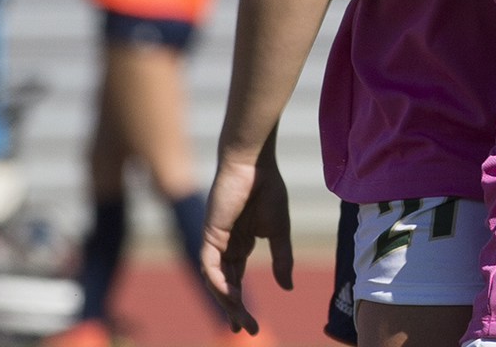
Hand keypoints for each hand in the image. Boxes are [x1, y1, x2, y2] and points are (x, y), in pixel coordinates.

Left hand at [200, 147, 294, 333]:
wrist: (255, 165)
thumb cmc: (268, 190)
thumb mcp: (280, 232)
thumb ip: (282, 259)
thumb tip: (286, 289)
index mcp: (240, 245)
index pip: (237, 281)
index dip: (242, 304)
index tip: (251, 325)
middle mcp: (224, 247)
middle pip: (227, 286)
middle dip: (235, 310)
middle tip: (247, 330)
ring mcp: (215, 242)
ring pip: (217, 281)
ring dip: (228, 302)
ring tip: (242, 319)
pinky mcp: (209, 235)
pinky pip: (211, 266)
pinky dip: (221, 282)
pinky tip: (233, 295)